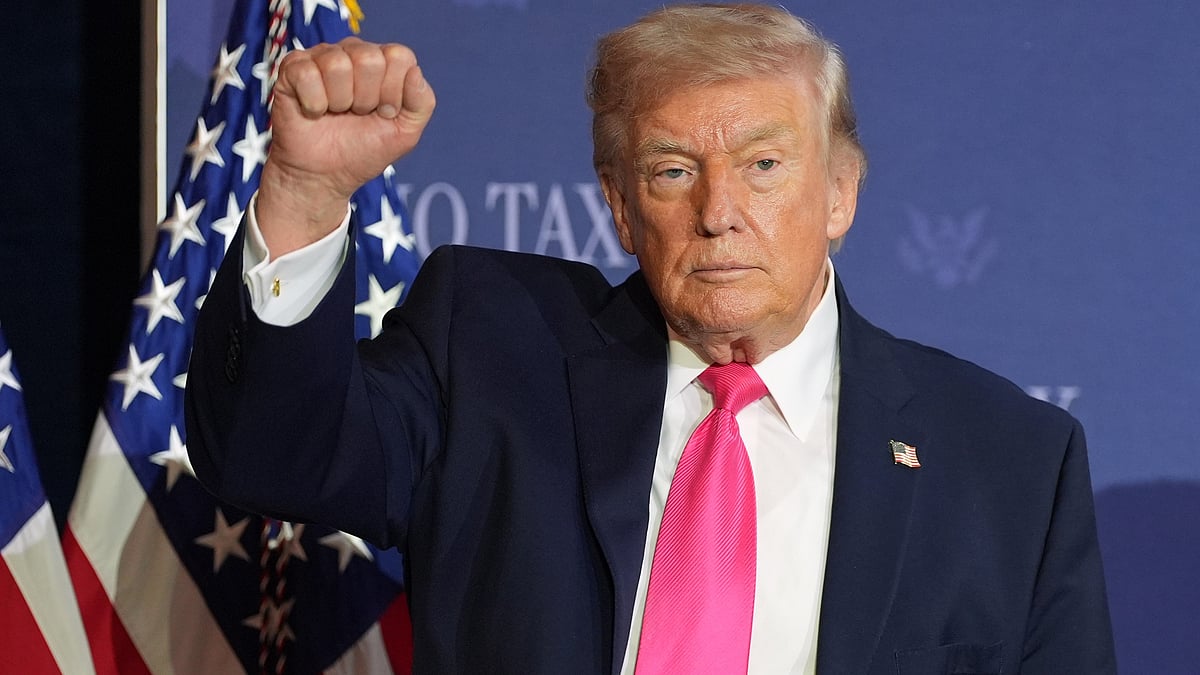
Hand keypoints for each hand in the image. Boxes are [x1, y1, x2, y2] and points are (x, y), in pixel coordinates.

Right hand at [257, 38, 435, 255]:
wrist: (325, 176)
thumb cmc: (364, 150)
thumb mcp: (405, 132)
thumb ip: (422, 102)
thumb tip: (415, 71)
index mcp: (384, 62)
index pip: (399, 57)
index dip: (393, 92)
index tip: (384, 113)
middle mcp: (352, 52)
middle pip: (369, 58)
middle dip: (366, 98)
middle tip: (356, 114)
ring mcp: (321, 57)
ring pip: (337, 65)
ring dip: (339, 102)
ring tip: (336, 113)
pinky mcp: (292, 68)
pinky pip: (307, 74)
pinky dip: (314, 104)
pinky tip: (314, 112)